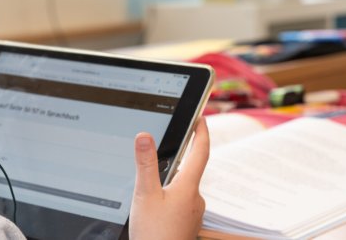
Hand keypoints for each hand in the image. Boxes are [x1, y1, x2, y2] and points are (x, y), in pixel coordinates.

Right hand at [129, 120, 209, 239]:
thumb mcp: (145, 196)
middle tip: (168, 143)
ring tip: (153, 179)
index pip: (200, 151)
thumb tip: (144, 136)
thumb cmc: (155, 236)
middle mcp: (195, 199)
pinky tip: (154, 204)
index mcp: (188, 187)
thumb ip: (145, 165)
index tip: (201, 117)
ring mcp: (191, 213)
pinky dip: (168, 197)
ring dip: (171, 180)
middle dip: (179, 157)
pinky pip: (179, 203)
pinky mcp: (185, 224)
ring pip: (182, 188)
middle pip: (190, 169)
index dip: (201, 132)